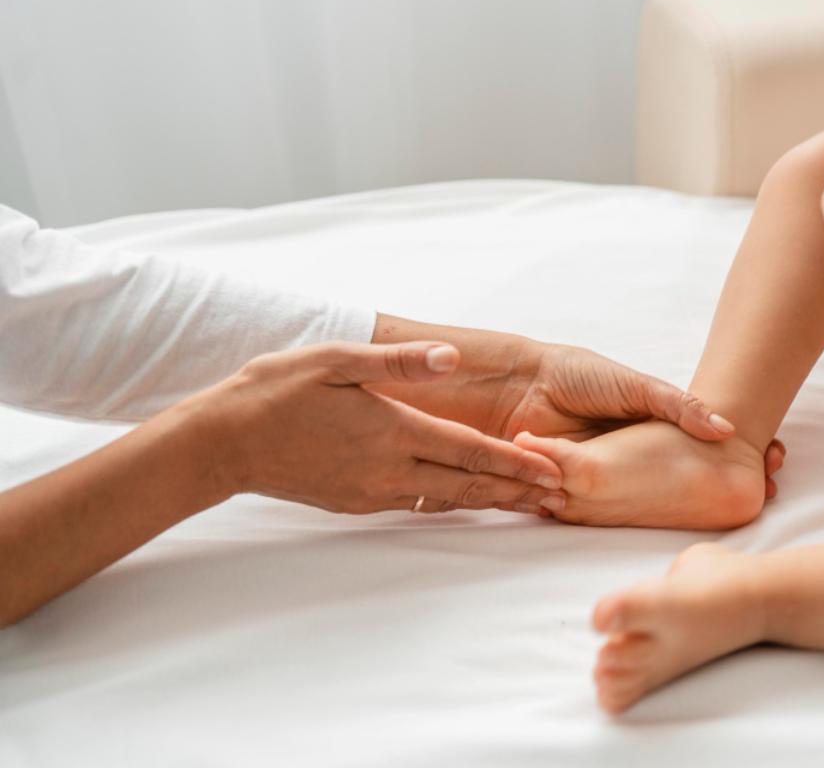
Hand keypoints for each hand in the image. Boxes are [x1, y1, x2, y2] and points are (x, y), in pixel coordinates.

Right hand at [198, 341, 564, 514]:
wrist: (224, 443)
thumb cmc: (278, 391)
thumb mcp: (337, 361)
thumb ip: (400, 361)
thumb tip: (453, 358)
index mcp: (393, 430)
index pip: (470, 451)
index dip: (516, 462)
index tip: (554, 470)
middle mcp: (389, 468)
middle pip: (469, 483)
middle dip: (516, 490)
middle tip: (561, 496)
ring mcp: (373, 490)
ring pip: (446, 498)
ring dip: (490, 499)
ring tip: (527, 503)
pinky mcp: (356, 501)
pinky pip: (416, 503)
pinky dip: (452, 502)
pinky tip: (467, 498)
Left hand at [500, 345, 786, 508]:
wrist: (523, 381)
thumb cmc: (577, 375)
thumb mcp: (636, 387)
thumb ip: (677, 404)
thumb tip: (725, 428)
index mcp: (643, 435)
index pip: (698, 453)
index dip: (735, 464)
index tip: (775, 470)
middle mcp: (626, 461)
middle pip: (681, 482)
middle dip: (725, 488)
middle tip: (769, 492)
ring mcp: (599, 479)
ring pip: (647, 502)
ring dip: (683, 510)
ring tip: (735, 514)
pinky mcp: (570, 493)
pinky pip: (596, 513)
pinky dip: (631, 520)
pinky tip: (674, 523)